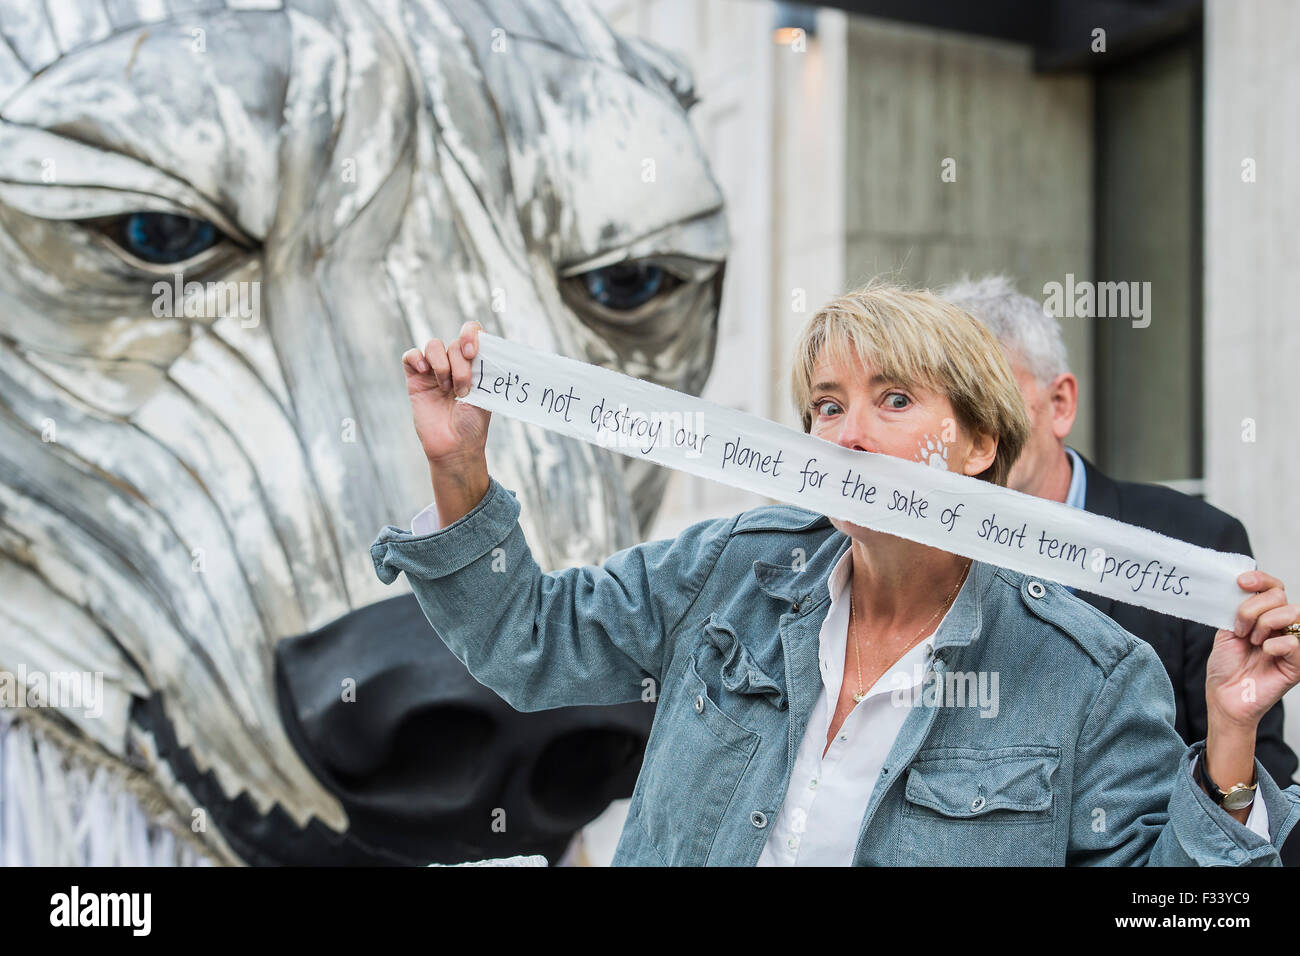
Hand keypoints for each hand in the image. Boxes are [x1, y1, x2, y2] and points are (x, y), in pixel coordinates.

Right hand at [401, 321, 490, 464]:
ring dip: (442, 365)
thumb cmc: (473, 423)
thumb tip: (483, 342)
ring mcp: (434, 370)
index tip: (473, 353)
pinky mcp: (415, 379)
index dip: (472, 335)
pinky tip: (424, 372)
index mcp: (475, 364)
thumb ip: (483, 366)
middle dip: (461, 365)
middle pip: (454, 343)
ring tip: (446, 388)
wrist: (455, 446)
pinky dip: (417, 358)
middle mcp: (455, 364)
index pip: (473, 333)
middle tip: (463, 390)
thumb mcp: (486, 392)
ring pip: (433, 345)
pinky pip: (411, 356)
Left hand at [1205, 570, 1299, 731]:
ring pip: (1292, 612)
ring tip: (1251, 641)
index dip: (1260, 579)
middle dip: (1252, 608)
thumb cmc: (1226, 666)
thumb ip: (1237, 608)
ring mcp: (1292, 643)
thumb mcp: (1226, 629)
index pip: (1273, 587)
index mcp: (1265, 616)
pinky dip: (1274, 643)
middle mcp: (1282, 627)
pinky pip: (1295, 642)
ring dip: (1263, 623)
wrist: (1224, 696)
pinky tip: (1264, 652)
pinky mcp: (1298, 664)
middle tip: (1239, 629)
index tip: (1240, 582)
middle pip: (1279, 596)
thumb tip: (1240, 583)